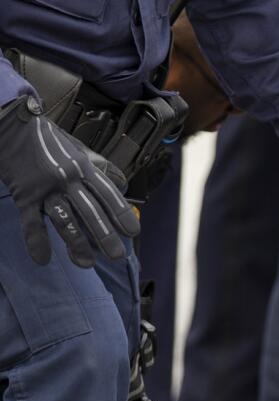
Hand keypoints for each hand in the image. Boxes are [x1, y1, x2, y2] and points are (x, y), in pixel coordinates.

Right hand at [0, 96, 139, 267]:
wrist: (11, 125)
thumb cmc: (47, 139)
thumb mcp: (78, 148)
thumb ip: (99, 167)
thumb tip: (122, 184)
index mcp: (83, 167)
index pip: (108, 193)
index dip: (121, 213)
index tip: (132, 232)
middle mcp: (67, 178)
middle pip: (90, 211)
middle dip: (105, 236)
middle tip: (116, 255)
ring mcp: (45, 188)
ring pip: (64, 220)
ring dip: (76, 244)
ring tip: (86, 262)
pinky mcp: (25, 195)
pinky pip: (31, 222)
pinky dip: (37, 242)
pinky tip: (43, 258)